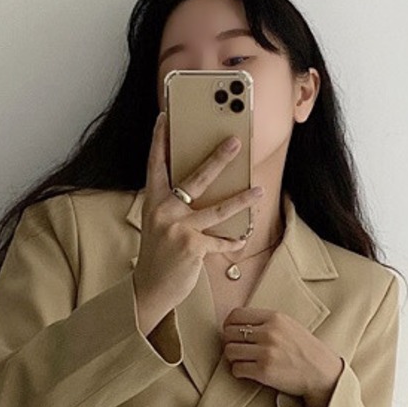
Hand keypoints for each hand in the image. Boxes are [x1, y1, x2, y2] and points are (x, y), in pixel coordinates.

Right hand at [133, 112, 264, 318]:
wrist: (149, 289)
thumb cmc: (159, 254)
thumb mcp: (159, 224)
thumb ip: (173, 205)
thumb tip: (200, 188)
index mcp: (153, 201)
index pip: (155, 164)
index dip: (159, 139)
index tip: (165, 117)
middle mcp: (163, 211)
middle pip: (195, 178)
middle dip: (218, 158)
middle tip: (236, 142)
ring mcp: (177, 228)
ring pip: (217, 209)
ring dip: (242, 200)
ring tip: (258, 191)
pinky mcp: (191, 246)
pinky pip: (220, 240)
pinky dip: (232, 241)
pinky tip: (242, 239)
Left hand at [220, 306, 344, 406]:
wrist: (322, 373)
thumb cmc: (306, 350)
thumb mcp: (290, 325)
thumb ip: (266, 321)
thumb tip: (237, 324)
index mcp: (275, 318)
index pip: (236, 315)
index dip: (229, 325)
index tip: (232, 332)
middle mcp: (269, 333)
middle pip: (229, 333)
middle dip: (230, 342)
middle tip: (237, 349)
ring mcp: (266, 352)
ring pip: (230, 351)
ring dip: (233, 358)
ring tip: (243, 361)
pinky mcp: (264, 372)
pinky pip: (236, 369)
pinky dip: (239, 371)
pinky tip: (248, 371)